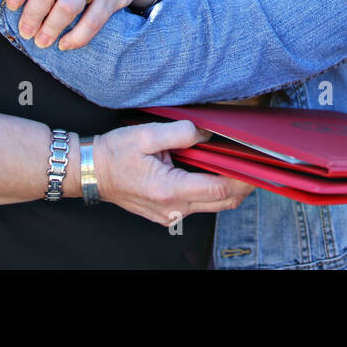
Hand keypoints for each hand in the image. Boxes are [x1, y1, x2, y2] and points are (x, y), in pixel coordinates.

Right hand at [93, 121, 253, 225]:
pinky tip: (213, 171)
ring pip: (212, 206)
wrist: (90, 172)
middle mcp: (172, 208)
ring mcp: (169, 214)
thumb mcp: (146, 134)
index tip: (256, 164)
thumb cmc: (114, 154)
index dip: (242, 178)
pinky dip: (211, 191)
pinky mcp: (167, 213)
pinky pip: (198, 205)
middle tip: (255, 163)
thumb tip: (206, 133)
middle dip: (243, 185)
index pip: (219, 190)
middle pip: (222, 203)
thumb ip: (181, 132)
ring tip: (236, 163)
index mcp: (169, 189)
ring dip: (227, 188)